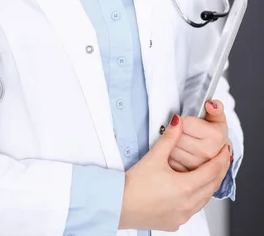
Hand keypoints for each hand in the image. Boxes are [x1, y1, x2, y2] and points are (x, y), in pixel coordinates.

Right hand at [118, 114, 230, 231]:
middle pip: (212, 186)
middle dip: (219, 171)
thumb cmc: (134, 185)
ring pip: (204, 200)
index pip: (212, 171)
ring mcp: (182, 216)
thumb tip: (178, 122)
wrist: (119, 205)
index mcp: (185, 187)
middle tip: (223, 158)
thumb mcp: (154, 157)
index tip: (226, 150)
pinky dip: (198, 198)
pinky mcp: (174, 223)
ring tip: (211, 172)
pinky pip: (193, 209)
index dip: (221, 159)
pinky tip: (193, 190)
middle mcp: (187, 204)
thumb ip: (169, 138)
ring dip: (210, 185)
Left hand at [168, 99, 232, 172]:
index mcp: (216, 136)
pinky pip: (170, 163)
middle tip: (179, 132)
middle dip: (175, 132)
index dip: (182, 121)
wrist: (216, 154)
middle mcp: (209, 153)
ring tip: (178, 142)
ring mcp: (200, 168)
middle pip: (178, 137)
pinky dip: (168, 158)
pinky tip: (175, 155)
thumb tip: (210, 104)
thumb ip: (215, 108)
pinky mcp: (190, 178)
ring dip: (170, 145)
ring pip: (172, 150)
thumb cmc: (212, 133)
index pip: (185, 123)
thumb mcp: (215, 118)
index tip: (185, 122)